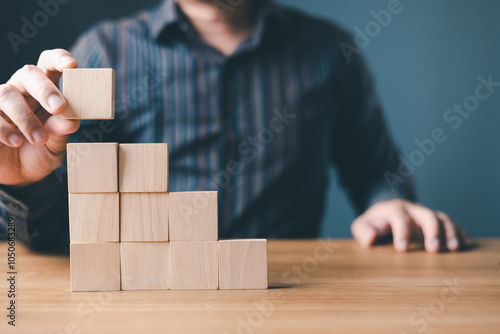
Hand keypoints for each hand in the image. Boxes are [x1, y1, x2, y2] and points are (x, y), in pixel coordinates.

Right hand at [0, 49, 79, 186]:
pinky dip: (3, 128)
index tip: (73, 65)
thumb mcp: (56, 146)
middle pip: (29, 73)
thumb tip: (72, 121)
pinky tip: (16, 141)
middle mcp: (22, 90)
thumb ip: (61, 132)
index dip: (59, 59)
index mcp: (46, 90)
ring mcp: (0, 102)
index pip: (50, 64)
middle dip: (45, 88)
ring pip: (7, 94)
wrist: (19, 176)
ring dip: (26, 117)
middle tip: (59, 106)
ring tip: (40, 139)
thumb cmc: (41, 152)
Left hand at [351, 199, 469, 252]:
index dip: (401, 231)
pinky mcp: (436, 220)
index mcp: (393, 209)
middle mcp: (413, 209)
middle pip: (426, 214)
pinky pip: (451, 223)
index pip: (399, 217)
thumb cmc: (374, 222)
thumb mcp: (362, 225)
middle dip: (432, 231)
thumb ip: (363, 231)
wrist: (387, 210)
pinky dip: (459, 231)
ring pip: (442, 218)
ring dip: (450, 232)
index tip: (402, 249)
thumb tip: (370, 239)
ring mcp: (426, 214)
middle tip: (434, 250)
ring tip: (454, 248)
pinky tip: (465, 243)